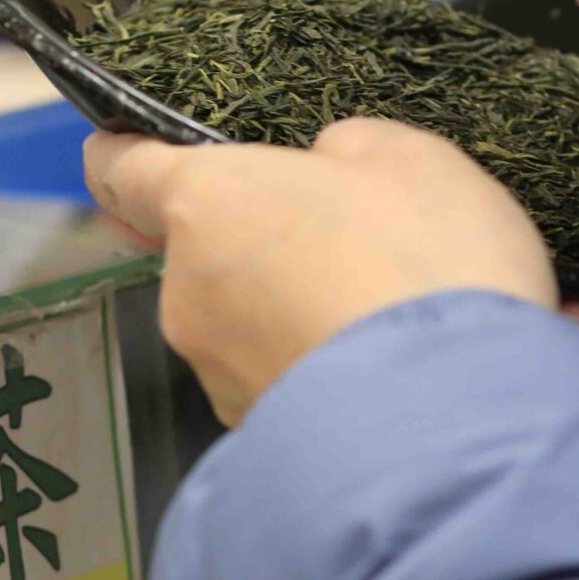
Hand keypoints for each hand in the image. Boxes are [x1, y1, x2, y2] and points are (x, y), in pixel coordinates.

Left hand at [84, 118, 567, 423]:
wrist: (456, 422)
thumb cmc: (428, 265)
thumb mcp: (410, 160)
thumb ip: (345, 150)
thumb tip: (325, 170)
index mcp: (208, 200)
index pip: (122, 168)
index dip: (125, 150)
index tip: (130, 145)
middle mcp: (186, 290)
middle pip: (201, 248)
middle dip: (259, 239)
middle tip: (348, 239)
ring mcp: (214, 373)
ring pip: (239, 319)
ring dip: (287, 308)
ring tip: (379, 311)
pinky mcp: (251, 434)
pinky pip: (275, 378)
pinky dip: (312, 366)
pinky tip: (381, 366)